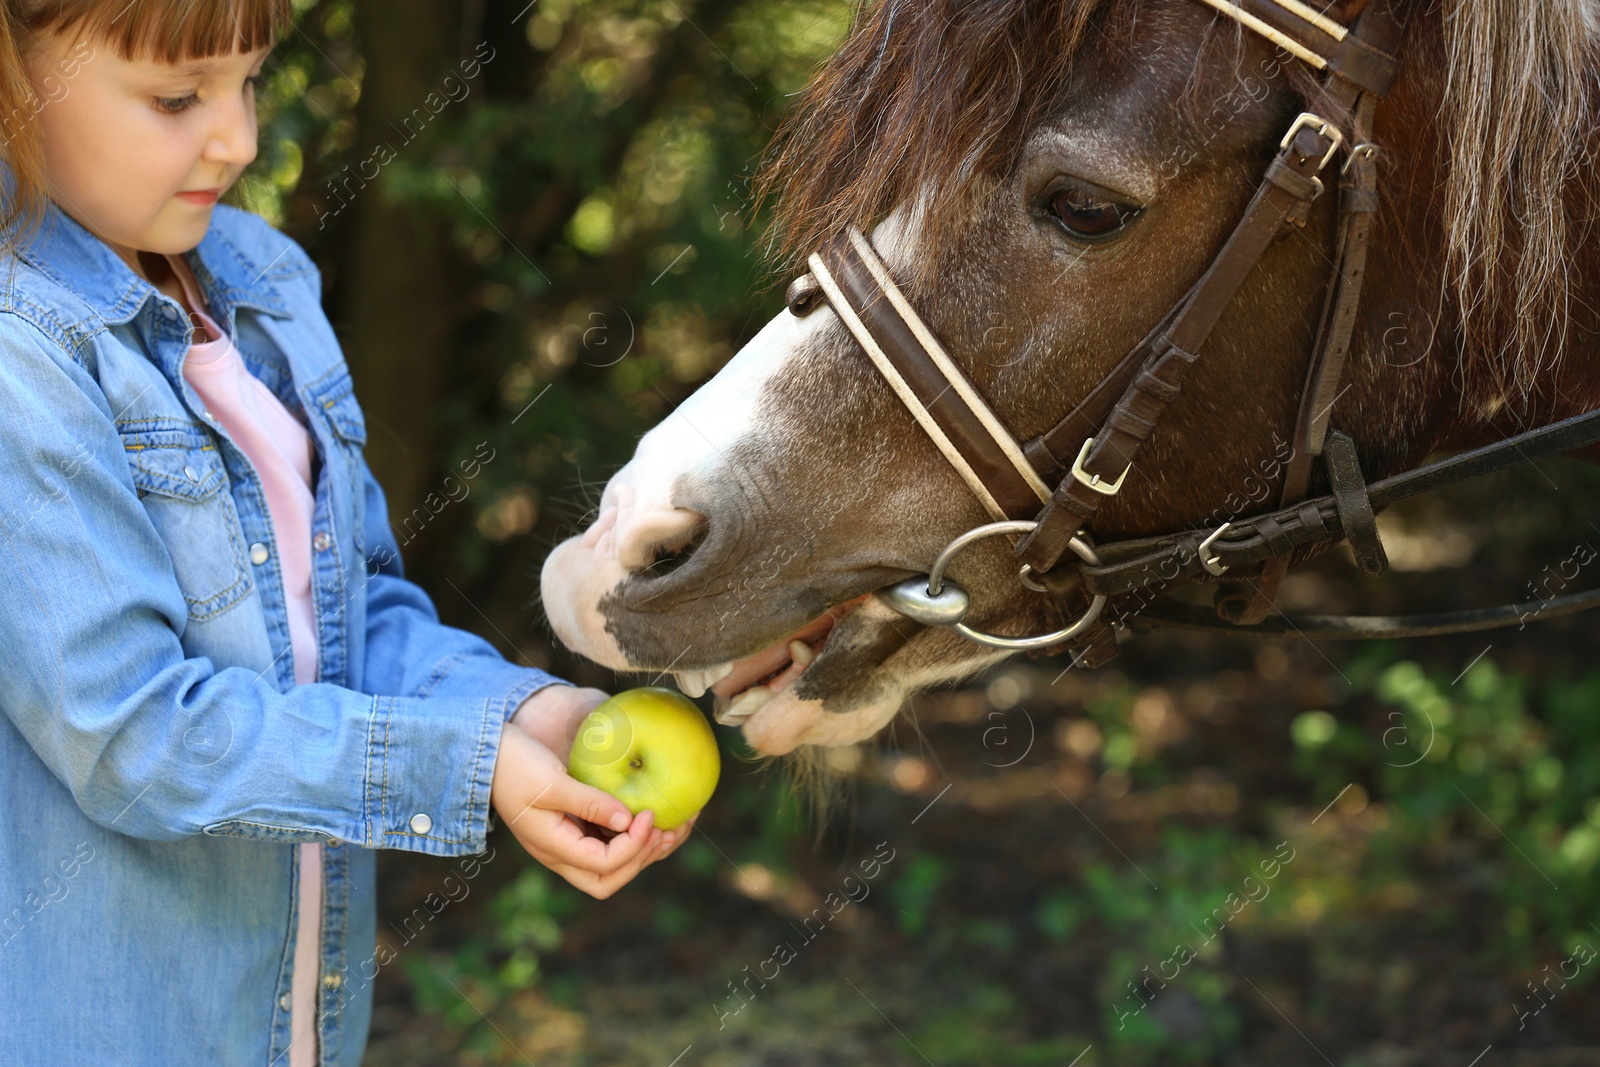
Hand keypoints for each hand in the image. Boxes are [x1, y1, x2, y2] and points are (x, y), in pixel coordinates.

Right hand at [492, 685, 695, 896]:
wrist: (487, 755)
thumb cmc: (514, 766)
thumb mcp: (551, 783)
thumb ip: (589, 802)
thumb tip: (628, 819)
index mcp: (554, 849)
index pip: (605, 866)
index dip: (633, 846)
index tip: (647, 813)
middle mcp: (562, 855)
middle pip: (610, 879)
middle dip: (643, 859)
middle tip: (668, 829)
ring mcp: (567, 843)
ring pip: (612, 865)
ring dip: (644, 850)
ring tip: (671, 824)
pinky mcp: (573, 826)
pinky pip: (608, 841)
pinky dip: (632, 834)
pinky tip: (650, 812)